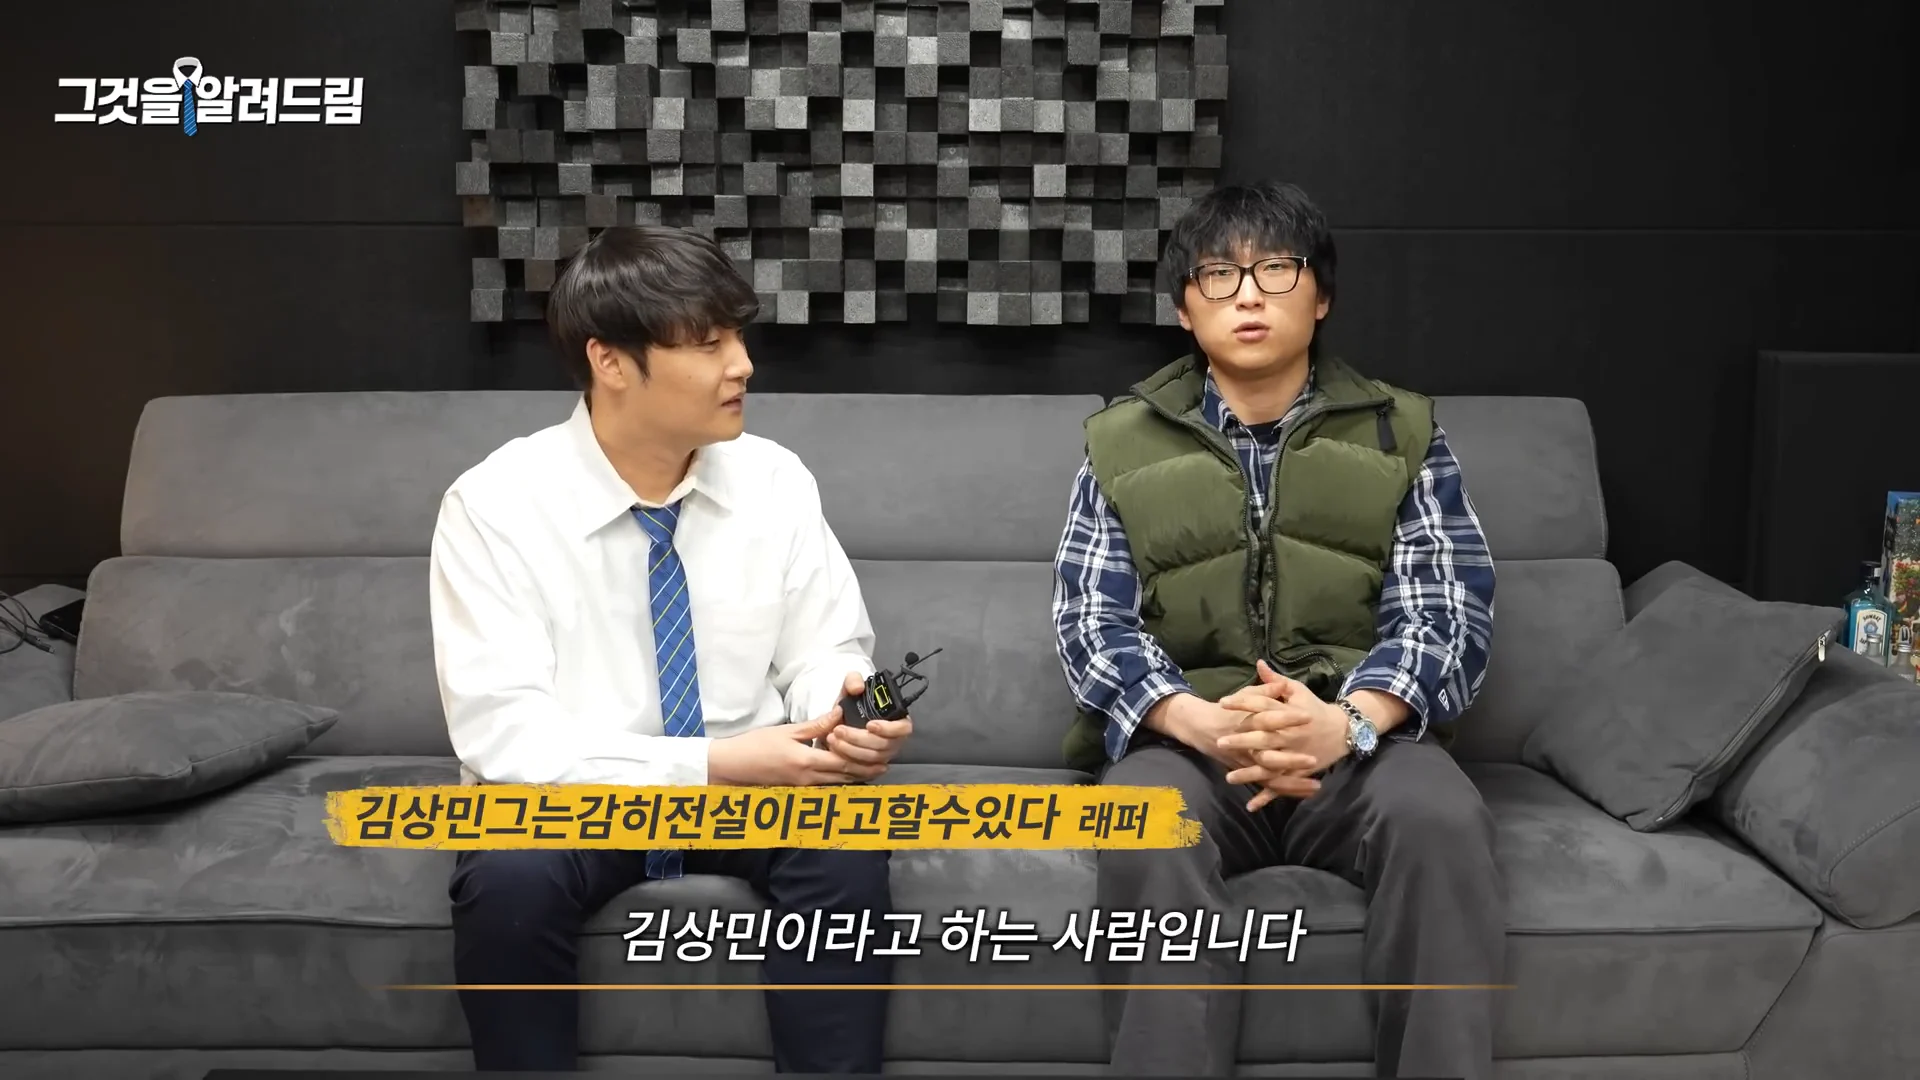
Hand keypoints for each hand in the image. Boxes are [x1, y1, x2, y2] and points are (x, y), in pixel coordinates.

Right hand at [708, 704, 887, 786]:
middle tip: (883, 766)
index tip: (880, 758)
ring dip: (853, 778)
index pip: (842, 763)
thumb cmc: (756, 745)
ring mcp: (802, 787)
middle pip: (843, 778)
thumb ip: (815, 725)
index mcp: (806, 762)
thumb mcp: (787, 731)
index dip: (863, 761)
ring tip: (871, 771)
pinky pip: (823, 787)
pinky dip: (837, 781)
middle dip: (864, 773)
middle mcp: (807, 779)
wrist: (732, 766)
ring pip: (835, 785)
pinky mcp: (796, 790)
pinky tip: (844, 775)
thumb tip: (838, 714)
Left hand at [823, 670, 912, 770]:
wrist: (837, 722)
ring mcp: (882, 755)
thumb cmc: (850, 706)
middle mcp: (893, 740)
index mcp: (896, 720)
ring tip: (832, 737)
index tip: (870, 724)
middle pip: (884, 746)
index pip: (903, 728)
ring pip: (871, 758)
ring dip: (850, 749)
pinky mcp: (869, 766)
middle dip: (859, 739)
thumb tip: (857, 687)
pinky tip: (834, 750)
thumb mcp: (850, 688)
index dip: (888, 729)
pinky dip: (847, 760)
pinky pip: (862, 769)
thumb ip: (853, 680)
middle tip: (839, 730)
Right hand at [1149, 692, 1316, 782]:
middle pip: (1268, 755)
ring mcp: (1247, 762)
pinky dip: (1285, 791)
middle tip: (1313, 760)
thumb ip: (1264, 690)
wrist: (1202, 728)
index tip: (1308, 716)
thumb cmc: (1228, 711)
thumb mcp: (1245, 696)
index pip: (1268, 720)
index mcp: (1247, 723)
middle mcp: (1246, 746)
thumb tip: (1282, 684)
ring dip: (1292, 783)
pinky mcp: (1249, 773)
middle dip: (1291, 760)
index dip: (1287, 718)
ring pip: (1270, 776)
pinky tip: (1305, 792)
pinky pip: (1268, 786)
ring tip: (1315, 785)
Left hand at [1216, 660, 1348, 810]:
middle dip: (1242, 741)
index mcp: (1288, 713)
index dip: (1243, 702)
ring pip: (1271, 766)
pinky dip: (1268, 797)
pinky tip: (1251, 806)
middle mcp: (1290, 735)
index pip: (1262, 705)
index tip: (1222, 702)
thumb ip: (1275, 681)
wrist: (1342, 730)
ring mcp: (1295, 756)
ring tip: (1229, 778)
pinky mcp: (1298, 771)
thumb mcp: (1297, 691)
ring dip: (1250, 773)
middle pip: (1264, 738)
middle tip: (1220, 742)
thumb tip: (1258, 664)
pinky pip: (1282, 785)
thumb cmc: (1314, 708)